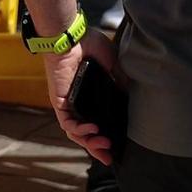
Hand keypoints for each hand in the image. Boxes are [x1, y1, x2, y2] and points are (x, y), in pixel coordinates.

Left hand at [44, 33, 120, 165]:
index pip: (96, 121)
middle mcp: (78, 101)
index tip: (117, 149)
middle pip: (84, 133)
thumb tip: (131, 96)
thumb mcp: (112, 64)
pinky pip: (67, 122)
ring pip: (75, 132)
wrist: (71, 35)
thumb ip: (120, 80)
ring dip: (89, 142)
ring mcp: (67, 102)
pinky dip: (79, 129)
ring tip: (104, 146)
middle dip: (97, 148)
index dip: (105, 136)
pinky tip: (92, 130)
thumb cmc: (89, 44)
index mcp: (89, 94)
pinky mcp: (59, 101)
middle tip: (109, 156)